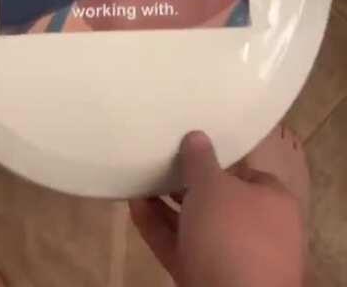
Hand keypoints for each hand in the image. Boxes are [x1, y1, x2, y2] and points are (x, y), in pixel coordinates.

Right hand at [130, 131, 304, 286]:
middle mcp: (259, 231)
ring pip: (197, 226)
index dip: (217, 161)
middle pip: (218, 201)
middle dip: (186, 184)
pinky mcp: (208, 280)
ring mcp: (233, 260)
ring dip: (167, 205)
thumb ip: (201, 160)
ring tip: (139, 181)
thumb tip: (196, 136)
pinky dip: (159, 229)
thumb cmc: (232, 234)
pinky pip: (182, 248)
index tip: (189, 149)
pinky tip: (134, 207)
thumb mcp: (213, 186)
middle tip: (158, 163)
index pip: (246, 173)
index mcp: (274, 202)